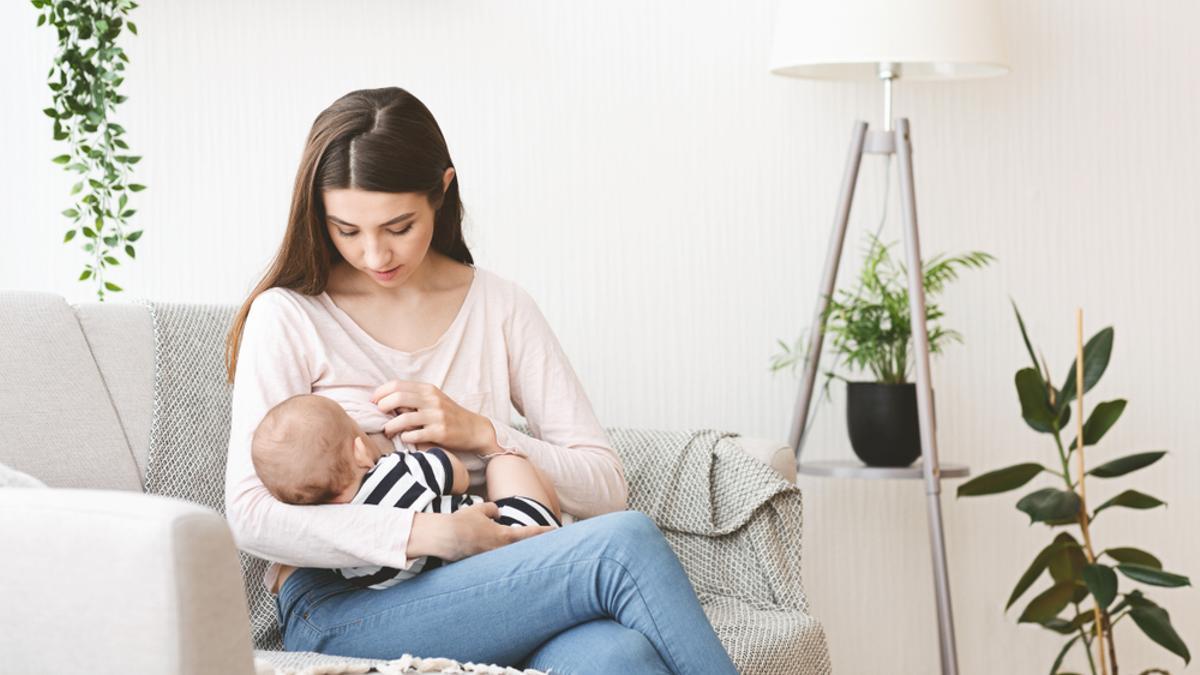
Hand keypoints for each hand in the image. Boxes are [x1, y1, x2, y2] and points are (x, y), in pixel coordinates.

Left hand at [372, 381, 488, 452]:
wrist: (474, 429)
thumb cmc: (449, 415)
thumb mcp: (434, 400)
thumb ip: (414, 397)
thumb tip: (387, 399)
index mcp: (428, 390)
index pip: (397, 385)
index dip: (381, 392)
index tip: (374, 401)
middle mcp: (432, 400)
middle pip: (398, 397)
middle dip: (383, 406)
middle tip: (379, 415)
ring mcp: (436, 416)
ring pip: (404, 418)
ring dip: (390, 426)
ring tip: (387, 431)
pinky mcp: (440, 432)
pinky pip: (415, 434)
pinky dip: (405, 437)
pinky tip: (404, 438)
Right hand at [413, 502, 553, 561]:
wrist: (444, 538)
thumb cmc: (462, 522)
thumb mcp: (479, 509)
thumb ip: (492, 509)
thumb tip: (497, 513)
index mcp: (504, 536)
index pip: (530, 533)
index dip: (545, 531)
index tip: (557, 530)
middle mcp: (500, 550)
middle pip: (525, 549)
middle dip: (537, 547)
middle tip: (553, 545)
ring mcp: (491, 559)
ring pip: (511, 556)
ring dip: (520, 553)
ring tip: (531, 553)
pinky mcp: (482, 565)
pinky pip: (497, 560)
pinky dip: (503, 558)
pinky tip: (499, 555)